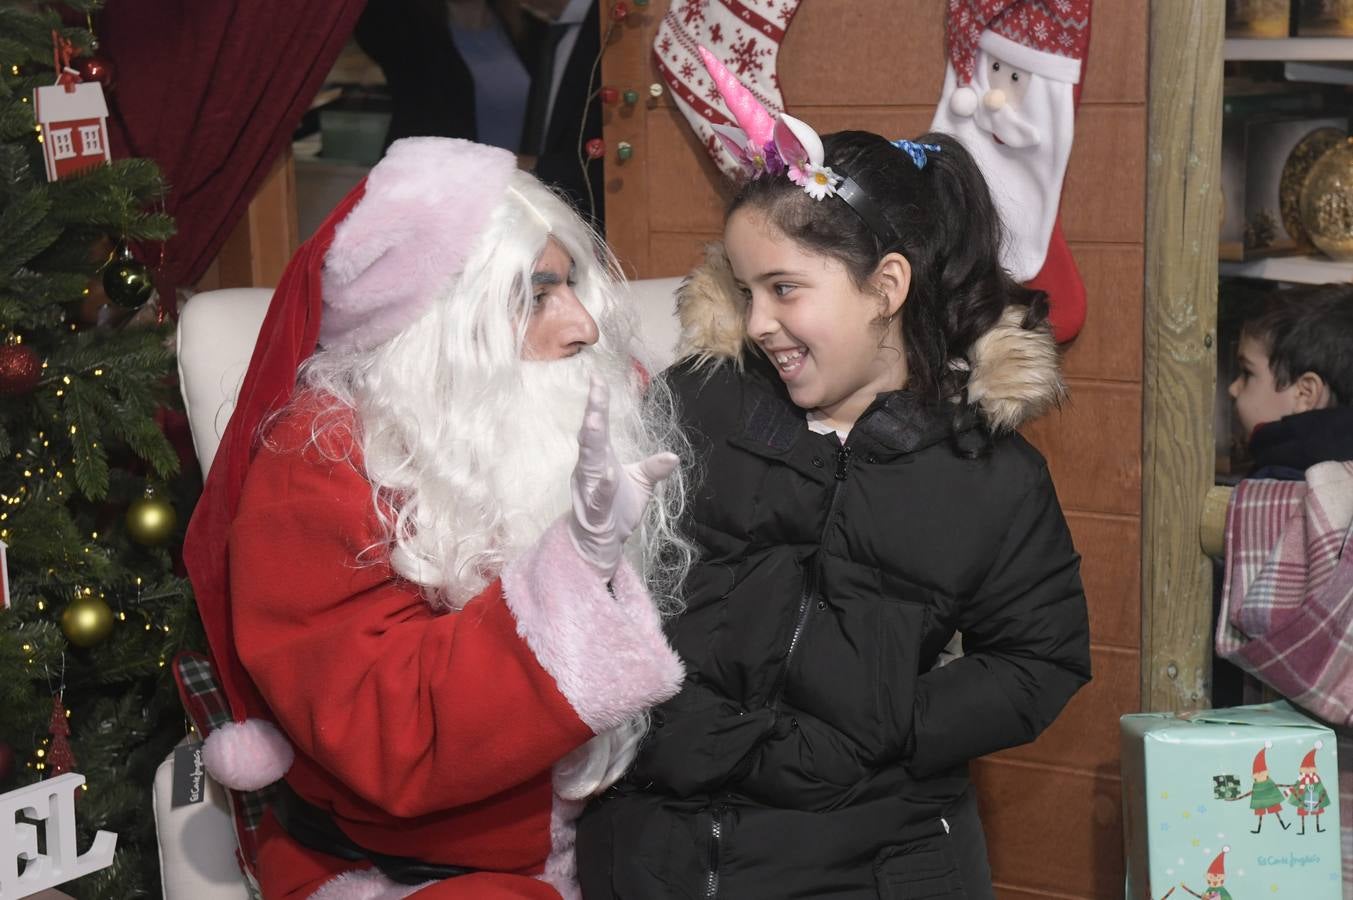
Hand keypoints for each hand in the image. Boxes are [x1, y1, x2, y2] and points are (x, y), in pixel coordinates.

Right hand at [568, 377, 678, 581]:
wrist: (603, 543)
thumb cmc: (617, 509)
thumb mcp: (641, 484)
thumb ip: (654, 468)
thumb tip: (674, 455)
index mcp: (601, 459)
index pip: (598, 427)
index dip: (598, 403)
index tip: (597, 378)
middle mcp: (590, 470)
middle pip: (591, 437)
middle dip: (593, 412)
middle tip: (595, 388)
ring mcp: (590, 490)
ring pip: (589, 463)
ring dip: (592, 442)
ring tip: (594, 420)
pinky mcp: (595, 512)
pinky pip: (599, 497)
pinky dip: (604, 486)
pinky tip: (609, 474)